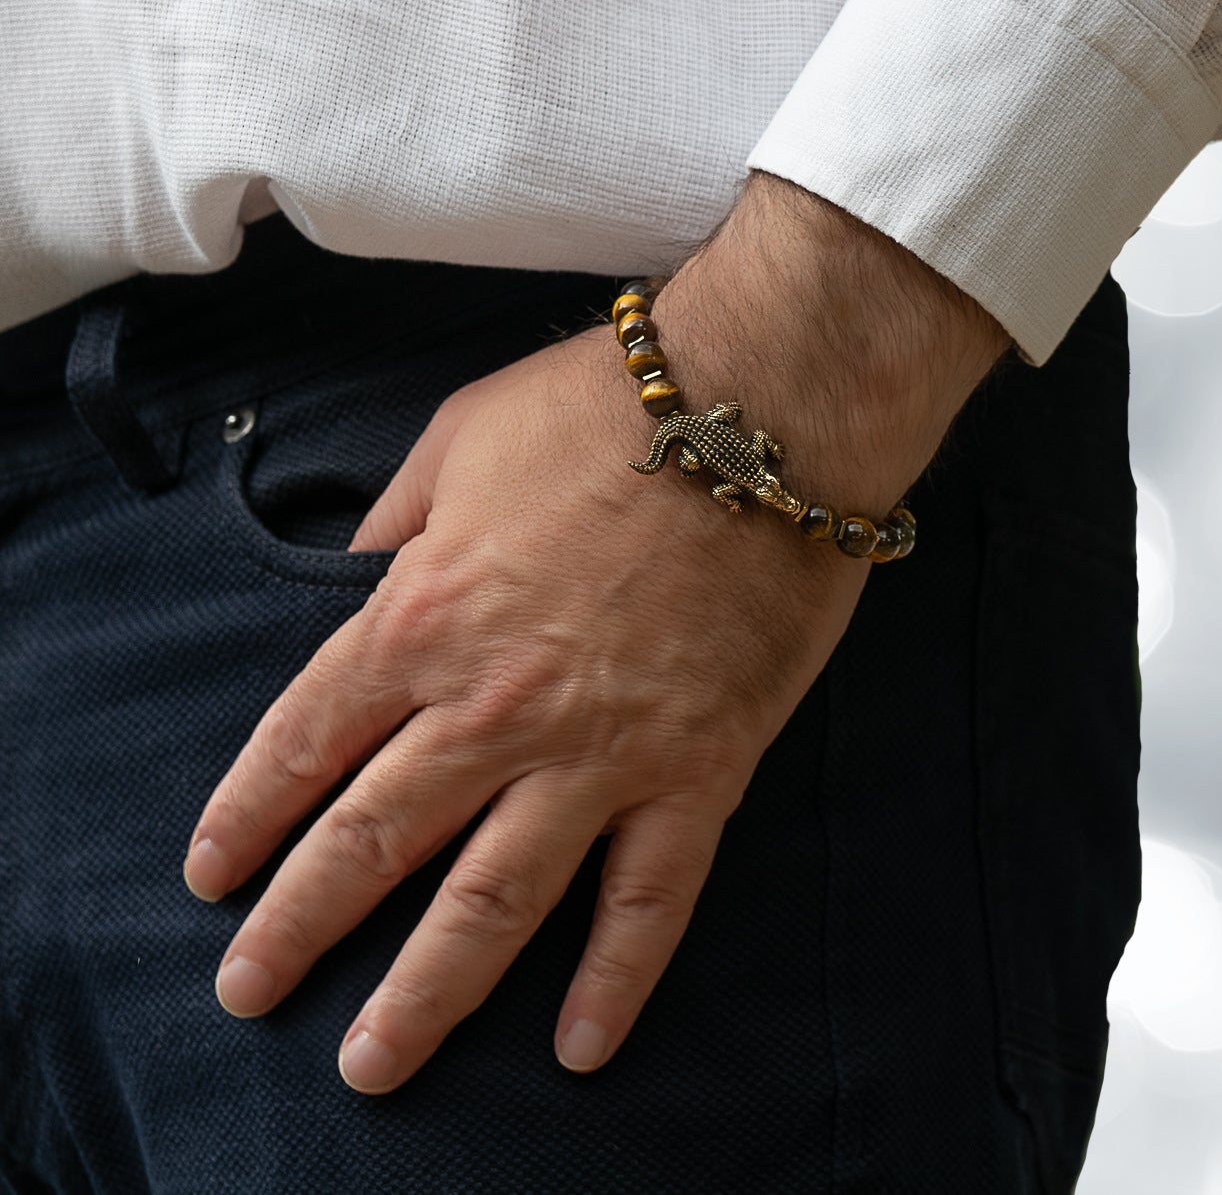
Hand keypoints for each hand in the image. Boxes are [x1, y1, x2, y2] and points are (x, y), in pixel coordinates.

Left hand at [182, 319, 870, 1092]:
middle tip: (250, 991)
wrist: (760, 407)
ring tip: (371, 1063)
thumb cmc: (608, 408)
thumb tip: (362, 574)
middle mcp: (491, 707)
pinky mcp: (697, 769)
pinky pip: (647, 899)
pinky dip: (613, 980)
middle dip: (297, 926)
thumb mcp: (462, 437)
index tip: (213, 875)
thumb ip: (397, 519)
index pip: (305, 744)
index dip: (248, 817)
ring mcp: (597, 752)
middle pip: (372, 843)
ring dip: (422, 993)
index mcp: (421, 617)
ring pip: (490, 903)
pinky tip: (580, 1047)